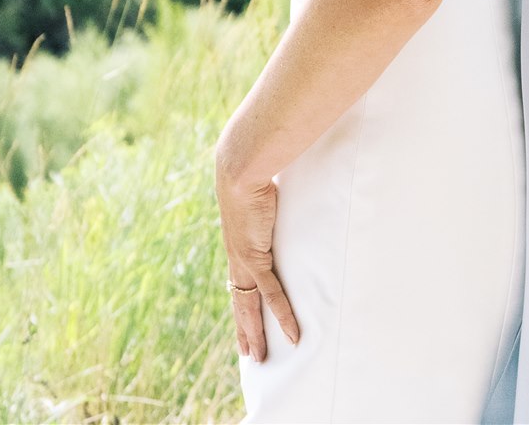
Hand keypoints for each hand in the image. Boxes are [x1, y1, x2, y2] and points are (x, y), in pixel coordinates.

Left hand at [215, 155, 299, 362]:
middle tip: (249, 354)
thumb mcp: (259, 194)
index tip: (242, 323)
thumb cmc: (251, 172)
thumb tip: (280, 190)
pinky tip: (291, 334)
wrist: (240, 169)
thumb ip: (268, 201)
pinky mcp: (255, 257)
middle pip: (239, 303)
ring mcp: (244, 260)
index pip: (237, 283)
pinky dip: (282, 315)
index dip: (240, 305)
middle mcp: (236, 257)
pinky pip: (271, 294)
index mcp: (236, 244)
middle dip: (243, 330)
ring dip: (254, 334)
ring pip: (248, 307)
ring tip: (259, 358)